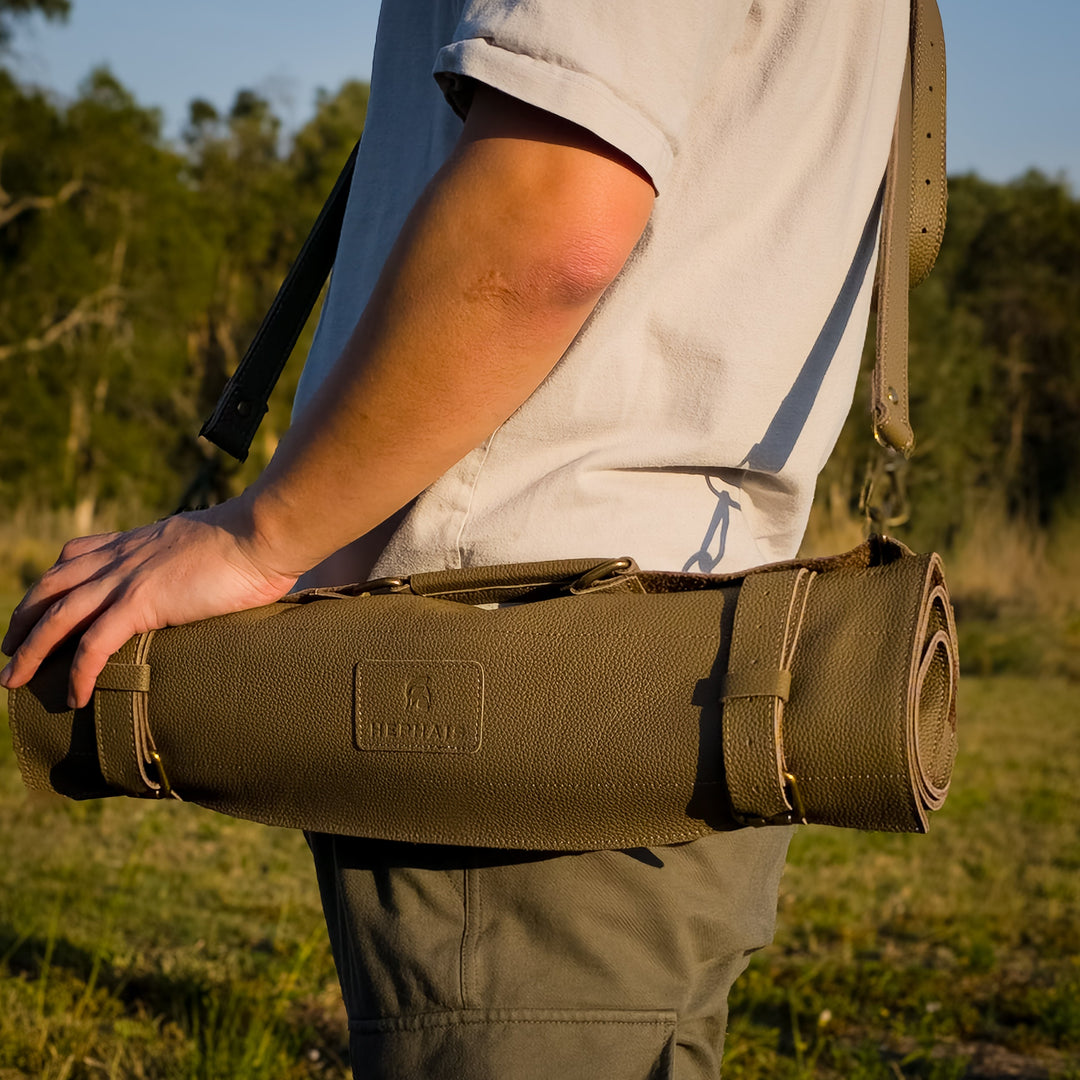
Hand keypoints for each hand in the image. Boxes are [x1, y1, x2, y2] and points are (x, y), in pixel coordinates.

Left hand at [0, 501, 298, 707]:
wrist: (262, 534)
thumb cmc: (257, 540)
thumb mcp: (215, 545)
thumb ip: (201, 560)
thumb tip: (219, 573)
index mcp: (139, 541)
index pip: (77, 555)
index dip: (53, 580)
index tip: (43, 601)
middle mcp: (122, 557)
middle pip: (51, 586)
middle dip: (24, 618)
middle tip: (9, 649)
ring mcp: (126, 579)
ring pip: (58, 617)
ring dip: (29, 651)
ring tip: (12, 680)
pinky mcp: (140, 604)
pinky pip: (93, 645)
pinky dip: (77, 673)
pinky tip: (72, 697)